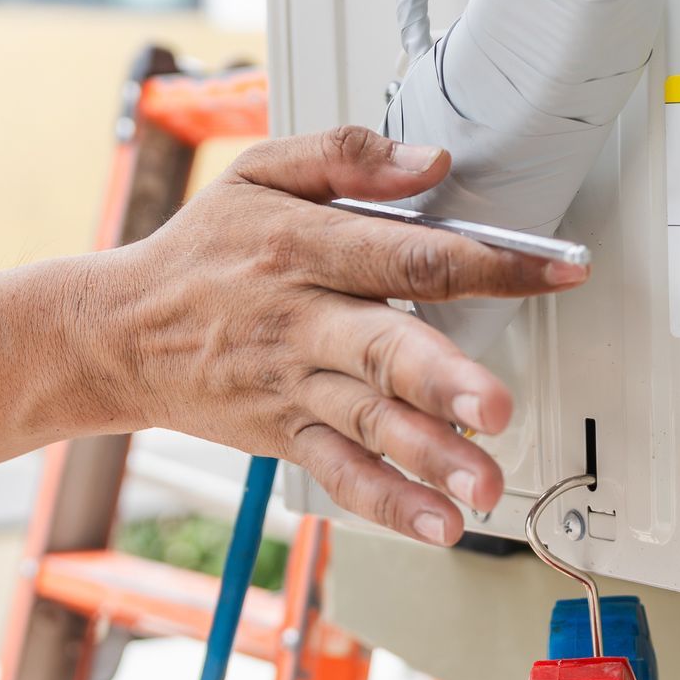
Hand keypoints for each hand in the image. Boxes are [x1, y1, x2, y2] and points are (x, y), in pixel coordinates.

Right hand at [90, 125, 588, 545]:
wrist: (120, 332)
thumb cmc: (200, 253)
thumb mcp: (258, 172)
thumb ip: (345, 155)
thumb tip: (432, 164)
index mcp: (304, 247)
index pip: (409, 254)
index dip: (490, 264)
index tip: (558, 272)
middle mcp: (303, 321)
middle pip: (384, 349)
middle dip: (444, 380)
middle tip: (497, 405)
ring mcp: (294, 385)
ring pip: (369, 422)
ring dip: (428, 457)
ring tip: (482, 486)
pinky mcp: (284, 434)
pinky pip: (341, 472)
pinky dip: (387, 503)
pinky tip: (436, 524)